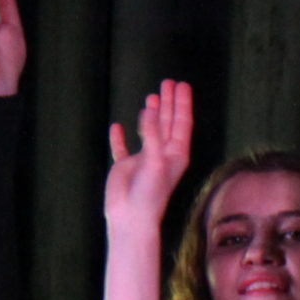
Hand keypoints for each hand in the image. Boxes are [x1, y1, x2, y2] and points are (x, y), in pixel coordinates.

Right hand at [103, 80, 194, 229]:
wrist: (132, 217)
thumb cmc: (149, 193)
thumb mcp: (154, 161)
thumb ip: (153, 135)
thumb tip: (151, 110)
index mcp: (176, 154)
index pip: (181, 122)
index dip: (181, 103)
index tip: (181, 84)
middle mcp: (163, 155)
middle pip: (168, 123)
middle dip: (169, 103)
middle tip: (168, 82)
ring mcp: (144, 160)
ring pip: (149, 132)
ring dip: (151, 115)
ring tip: (152, 97)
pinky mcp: (126, 168)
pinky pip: (123, 148)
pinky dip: (121, 138)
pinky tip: (118, 127)